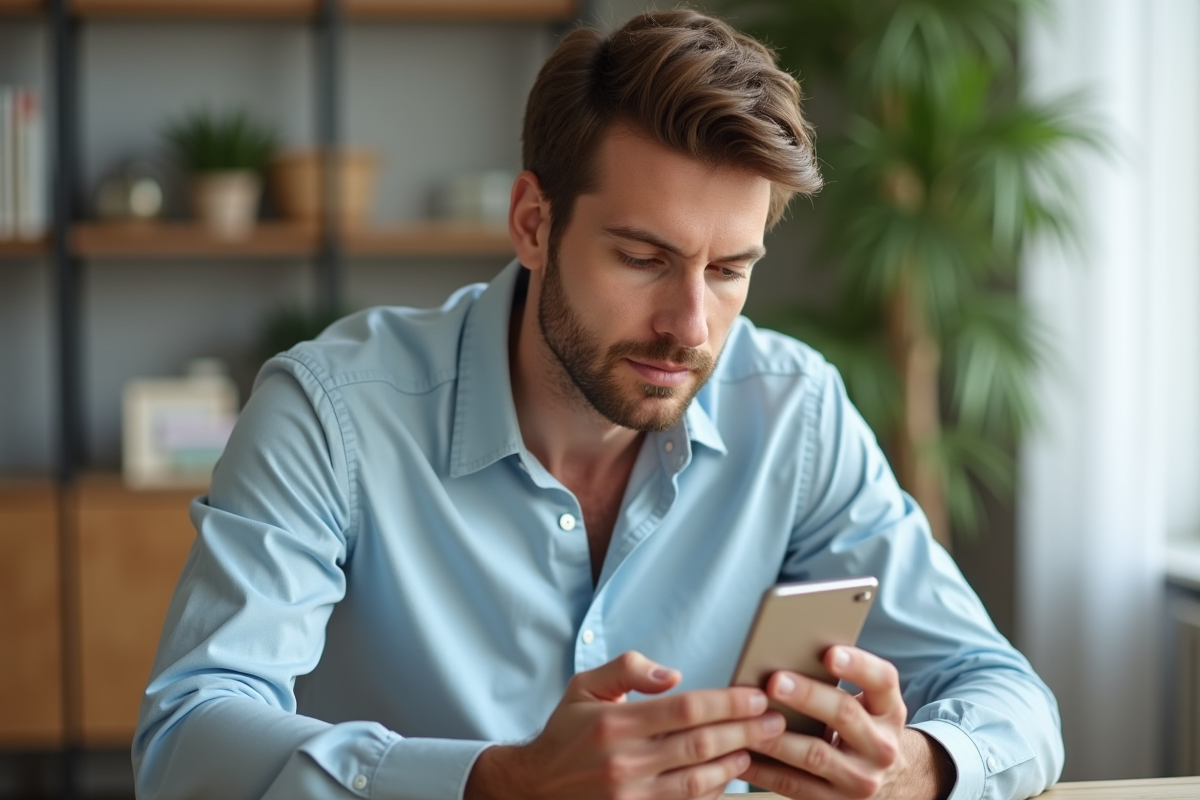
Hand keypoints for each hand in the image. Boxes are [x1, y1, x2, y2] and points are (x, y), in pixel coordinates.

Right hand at [465, 651, 785, 799]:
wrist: (535, 787)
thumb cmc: (566, 733)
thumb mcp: (585, 687)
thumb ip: (627, 670)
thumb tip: (671, 674)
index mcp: (616, 724)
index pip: (685, 709)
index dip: (726, 702)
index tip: (754, 696)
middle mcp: (625, 762)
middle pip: (700, 744)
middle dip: (744, 731)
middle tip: (775, 721)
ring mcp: (632, 796)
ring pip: (699, 781)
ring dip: (735, 764)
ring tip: (757, 747)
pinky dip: (712, 792)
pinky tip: (730, 777)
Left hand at [743, 646, 953, 799]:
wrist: (889, 780)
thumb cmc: (863, 726)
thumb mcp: (869, 703)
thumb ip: (841, 680)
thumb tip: (788, 650)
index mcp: (889, 709)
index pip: (882, 680)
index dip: (857, 665)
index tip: (829, 653)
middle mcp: (882, 745)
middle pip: (844, 714)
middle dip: (807, 696)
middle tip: (775, 681)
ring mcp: (862, 779)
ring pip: (815, 754)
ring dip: (777, 737)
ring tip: (748, 720)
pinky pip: (794, 785)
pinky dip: (764, 770)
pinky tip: (742, 754)